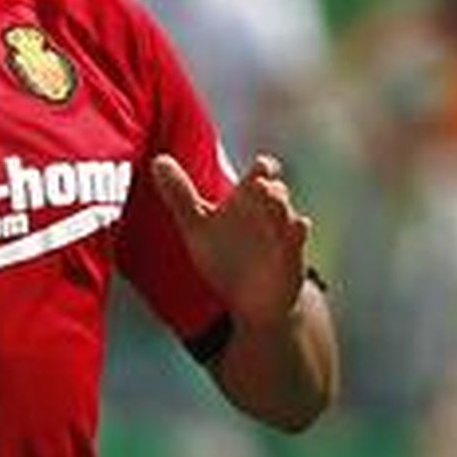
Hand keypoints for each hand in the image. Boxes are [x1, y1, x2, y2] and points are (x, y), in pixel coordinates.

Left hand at [150, 152, 309, 328]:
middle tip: (258, 184)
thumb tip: (158, 160)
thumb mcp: (196, 224)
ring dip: (281, 209)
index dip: (264, 168)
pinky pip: (296, 245)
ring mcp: (280, 237)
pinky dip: (296, 236)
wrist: (248, 297)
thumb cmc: (225, 254)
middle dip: (269, 189)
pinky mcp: (289, 260)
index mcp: (248, 202)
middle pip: (275, 194)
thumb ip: (179, 194)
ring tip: (273, 200)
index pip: (261, 176)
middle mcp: (268, 215)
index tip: (261, 166)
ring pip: (287, 217)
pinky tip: (298, 228)